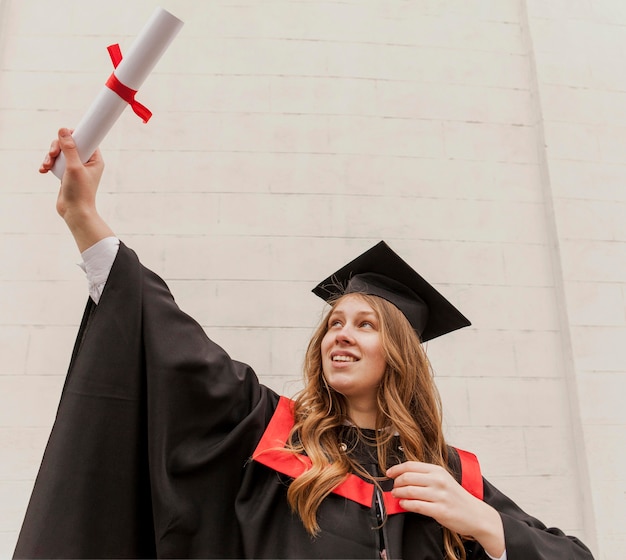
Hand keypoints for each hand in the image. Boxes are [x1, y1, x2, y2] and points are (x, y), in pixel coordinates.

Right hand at [40, 128, 103, 219]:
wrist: (74, 212)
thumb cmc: (79, 191)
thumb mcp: (73, 167)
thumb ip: (69, 148)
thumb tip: (63, 130)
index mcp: (95, 159)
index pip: (86, 139)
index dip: (75, 134)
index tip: (64, 134)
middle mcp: (86, 162)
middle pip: (70, 144)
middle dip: (57, 147)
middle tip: (52, 153)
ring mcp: (75, 168)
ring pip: (60, 153)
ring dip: (50, 157)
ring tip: (46, 165)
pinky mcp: (66, 174)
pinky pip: (56, 163)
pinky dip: (48, 165)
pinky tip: (43, 170)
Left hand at [386, 461, 504, 556]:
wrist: (476, 514)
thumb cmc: (457, 497)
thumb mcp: (443, 479)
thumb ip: (426, 476)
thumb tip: (403, 475)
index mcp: (438, 470)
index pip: (411, 465)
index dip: (396, 469)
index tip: (389, 473)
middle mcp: (438, 481)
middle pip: (407, 477)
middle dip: (396, 482)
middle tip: (393, 487)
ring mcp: (439, 496)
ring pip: (410, 491)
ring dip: (398, 493)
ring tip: (396, 495)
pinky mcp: (440, 511)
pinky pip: (416, 505)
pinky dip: (406, 504)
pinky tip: (403, 504)